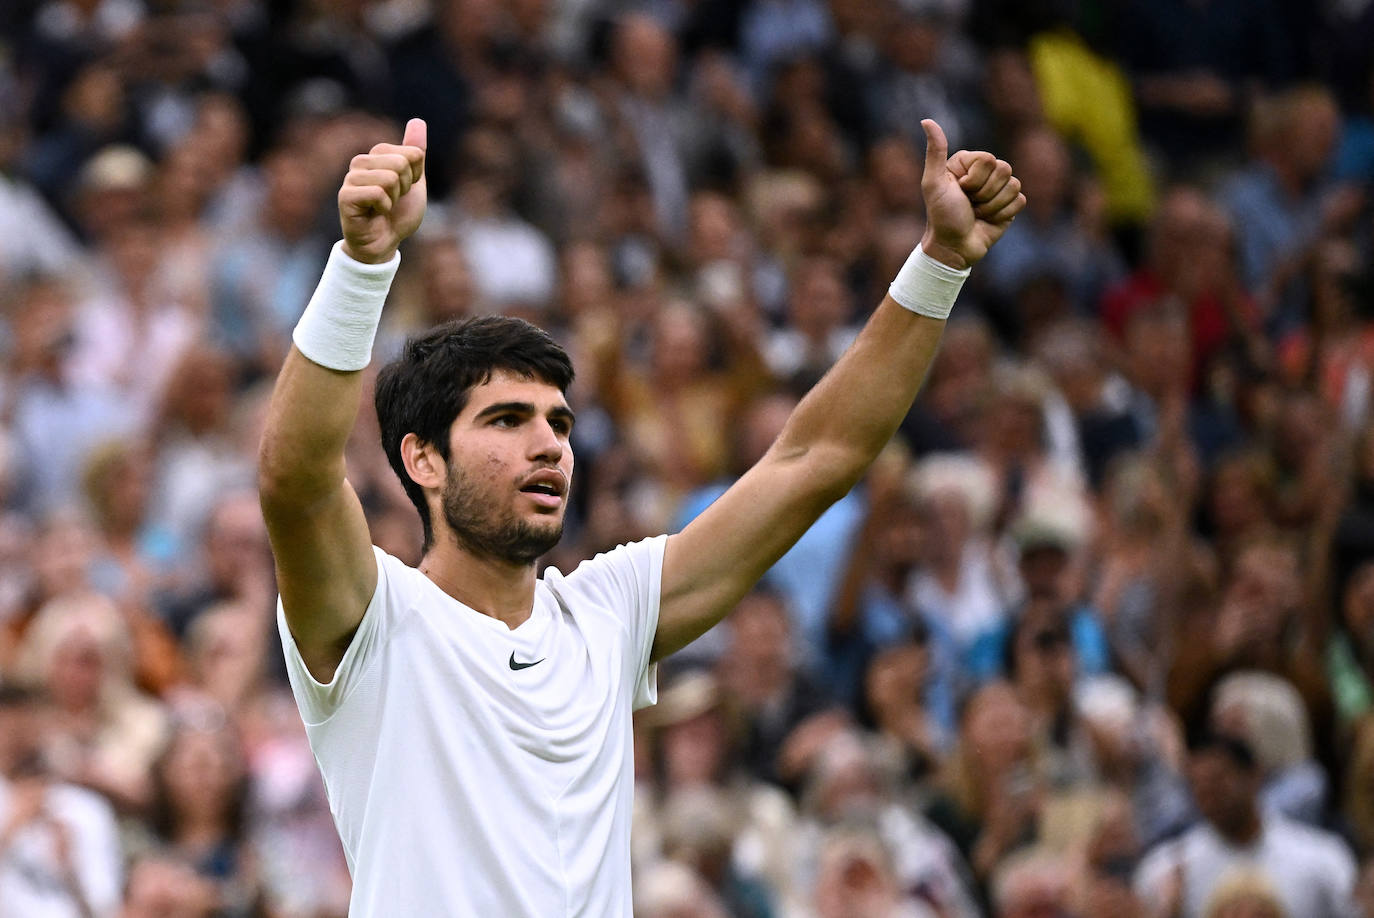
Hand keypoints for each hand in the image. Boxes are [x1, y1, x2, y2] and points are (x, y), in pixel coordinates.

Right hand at [339, 118, 427, 263]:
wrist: (385, 242)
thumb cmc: (398, 214)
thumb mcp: (414, 181)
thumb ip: (415, 152)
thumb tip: (417, 121)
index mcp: (377, 155)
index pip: (413, 154)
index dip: (415, 177)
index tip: (404, 190)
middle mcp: (361, 162)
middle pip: (401, 163)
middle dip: (405, 188)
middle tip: (393, 201)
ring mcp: (351, 178)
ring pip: (389, 178)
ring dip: (394, 199)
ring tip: (383, 208)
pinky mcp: (345, 196)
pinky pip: (377, 193)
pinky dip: (384, 208)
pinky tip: (375, 214)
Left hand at [919, 119, 1024, 268]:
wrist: (954, 247)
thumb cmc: (941, 216)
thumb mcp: (933, 183)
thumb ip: (935, 151)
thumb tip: (927, 120)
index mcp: (969, 162)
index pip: (989, 159)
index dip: (975, 179)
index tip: (959, 191)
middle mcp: (986, 172)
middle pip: (1005, 170)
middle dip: (984, 194)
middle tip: (969, 204)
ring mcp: (999, 188)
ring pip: (1014, 185)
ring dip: (992, 206)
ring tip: (977, 213)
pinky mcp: (1011, 204)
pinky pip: (1020, 200)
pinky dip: (1003, 214)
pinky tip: (988, 220)